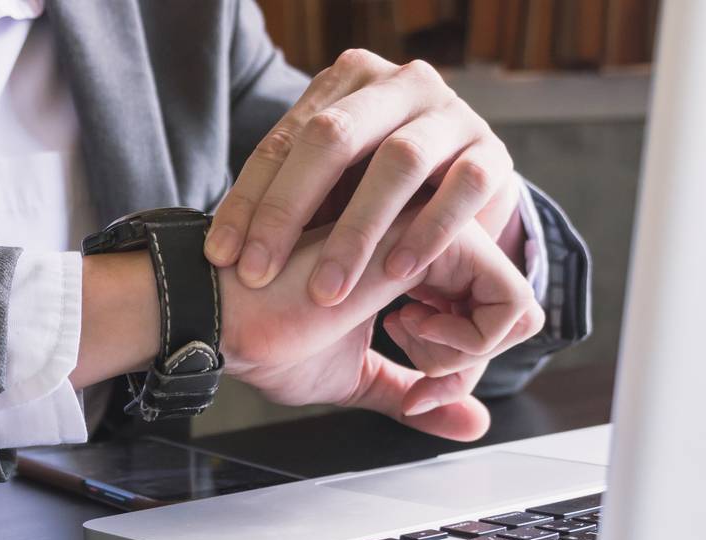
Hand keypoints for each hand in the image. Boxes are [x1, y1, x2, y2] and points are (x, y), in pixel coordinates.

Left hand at [205, 50, 520, 307]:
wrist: (461, 188)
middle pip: (334, 138)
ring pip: (400, 162)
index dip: (249, 200)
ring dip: (356, 231)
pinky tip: (398, 273)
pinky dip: (428, 231)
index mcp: (347, 82)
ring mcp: (451, 115)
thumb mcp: (326, 188)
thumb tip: (213, 250)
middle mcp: (400, 85)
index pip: (286, 139)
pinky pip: (462, 188)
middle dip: (288, 211)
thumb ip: (282, 199)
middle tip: (258, 274)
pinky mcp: (492, 154)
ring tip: (326, 290)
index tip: (221, 257)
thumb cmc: (376, 190)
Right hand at [220, 214, 541, 438]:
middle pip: (508, 316)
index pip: (483, 321)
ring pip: (516, 308)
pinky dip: (470, 346)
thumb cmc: (268, 337)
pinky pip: (510, 302)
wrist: (226, 316)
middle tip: (412, 382)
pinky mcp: (437, 242)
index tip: (410, 389)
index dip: (457, 374)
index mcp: (414, 267)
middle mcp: (431, 243)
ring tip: (402, 350)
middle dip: (464, 370)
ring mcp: (437, 237)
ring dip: (463, 358)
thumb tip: (472, 424)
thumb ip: (414, 392)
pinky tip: (405, 337)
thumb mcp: (359, 377)